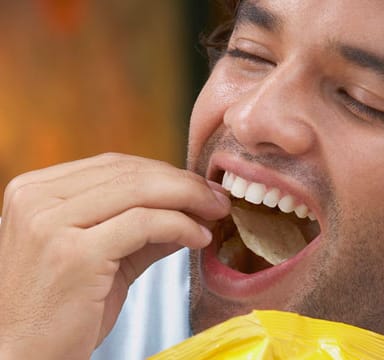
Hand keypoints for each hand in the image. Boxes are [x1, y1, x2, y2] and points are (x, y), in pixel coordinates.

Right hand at [0, 153, 229, 358]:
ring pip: (139, 191)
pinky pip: (144, 224)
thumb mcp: (104, 255)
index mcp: (36, 191)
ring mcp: (51, 224)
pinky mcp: (73, 253)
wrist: (25, 357)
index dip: (164, 172)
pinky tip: (199, 238)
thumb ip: (143, 227)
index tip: (199, 187)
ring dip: (189, 199)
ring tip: (215, 214)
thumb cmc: (63, 309)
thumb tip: (193, 208)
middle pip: (130, 172)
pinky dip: (180, 225)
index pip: (114, 165)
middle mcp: (37, 199)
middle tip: (217, 198)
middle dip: (183, 183)